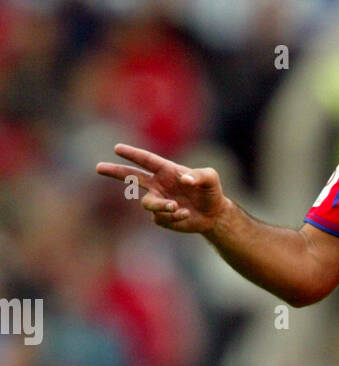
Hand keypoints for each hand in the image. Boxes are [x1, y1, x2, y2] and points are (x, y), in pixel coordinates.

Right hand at [95, 144, 227, 233]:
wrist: (213, 214)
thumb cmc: (211, 191)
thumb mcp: (211, 179)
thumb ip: (200, 176)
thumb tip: (184, 179)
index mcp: (166, 170)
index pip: (146, 160)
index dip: (132, 154)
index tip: (117, 148)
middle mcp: (158, 184)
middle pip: (131, 176)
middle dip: (115, 172)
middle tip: (98, 167)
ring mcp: (159, 200)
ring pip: (147, 203)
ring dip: (161, 205)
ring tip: (176, 206)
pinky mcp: (162, 217)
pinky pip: (160, 217)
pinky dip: (173, 217)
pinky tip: (185, 214)